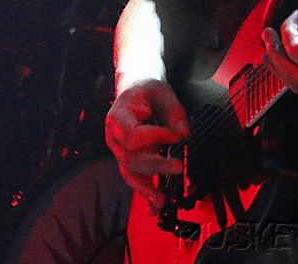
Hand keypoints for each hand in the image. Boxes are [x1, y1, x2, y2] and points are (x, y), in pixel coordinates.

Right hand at [105, 78, 189, 212]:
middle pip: (130, 159)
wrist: (135, 89)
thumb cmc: (147, 90)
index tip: (175, 137)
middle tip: (179, 168)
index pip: (132, 136)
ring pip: (130, 174)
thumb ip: (174, 112)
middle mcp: (114, 138)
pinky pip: (136, 177)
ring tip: (161, 203)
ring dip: (146, 189)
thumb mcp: (163, 92)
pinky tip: (155, 208)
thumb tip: (182, 135)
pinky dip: (145, 192)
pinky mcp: (130, 159)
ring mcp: (120, 151)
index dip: (154, 138)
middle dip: (155, 166)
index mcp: (117, 118)